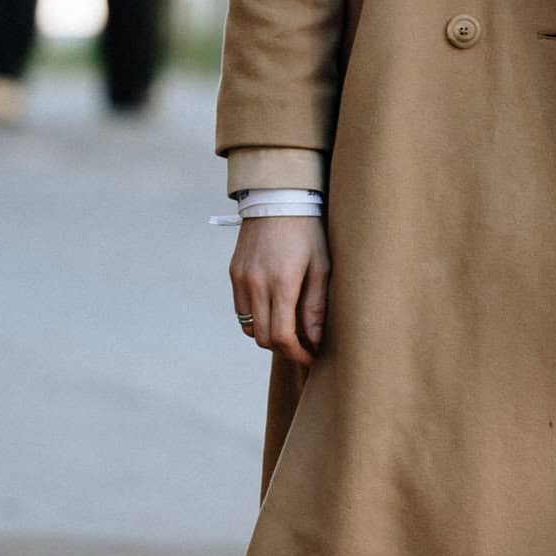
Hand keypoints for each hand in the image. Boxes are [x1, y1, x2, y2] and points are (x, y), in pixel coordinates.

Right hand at [230, 217, 328, 367]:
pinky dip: (255, 318)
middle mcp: (256, 284)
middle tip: (304, 346)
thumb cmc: (308, 231)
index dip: (297, 354)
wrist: (279, 198)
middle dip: (285, 349)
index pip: (282, 337)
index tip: (311, 356)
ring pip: (249, 327)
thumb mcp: (321, 266)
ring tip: (290, 328)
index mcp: (281, 283)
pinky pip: (241, 309)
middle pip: (264, 337)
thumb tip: (315, 339)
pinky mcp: (234, 273)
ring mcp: (241, 279)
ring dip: (268, 335)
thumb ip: (316, 305)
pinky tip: (274, 311)